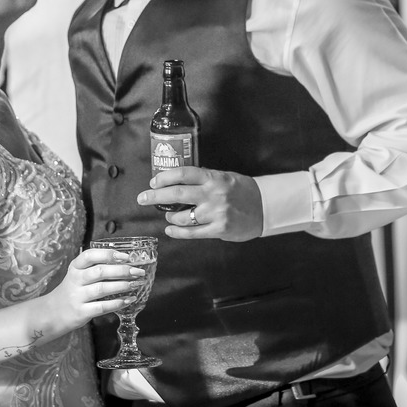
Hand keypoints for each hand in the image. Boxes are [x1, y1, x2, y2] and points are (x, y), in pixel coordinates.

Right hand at [43, 248, 143, 332]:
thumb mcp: (77, 275)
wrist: (52, 313)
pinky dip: (117, 303)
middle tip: (138, 271)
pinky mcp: (81, 312)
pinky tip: (129, 300)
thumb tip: (125, 262)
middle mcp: (75, 280)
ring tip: (136, 284)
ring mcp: (77, 296)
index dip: (108, 254)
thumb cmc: (72, 291)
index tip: (125, 257)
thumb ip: (95, 267)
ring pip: (102, 289)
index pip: (90, 255)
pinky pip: (102, 307)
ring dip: (122, 285)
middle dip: (121, 271)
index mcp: (75, 267)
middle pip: (100, 271)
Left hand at [138, 166, 262, 241]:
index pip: (184, 174)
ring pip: (182, 217)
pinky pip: (192, 233)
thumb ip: (204, 177)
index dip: (165, 177)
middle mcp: (213, 194)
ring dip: (170, 217)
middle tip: (142, 198)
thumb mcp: (224, 176)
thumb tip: (177, 178)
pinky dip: (177, 232)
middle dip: (155, 196)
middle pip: (177, 194)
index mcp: (214, 178)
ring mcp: (216, 213)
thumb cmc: (242, 190)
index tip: (153, 182)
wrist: (265, 207)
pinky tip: (170, 230)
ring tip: (168, 216)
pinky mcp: (219, 229)